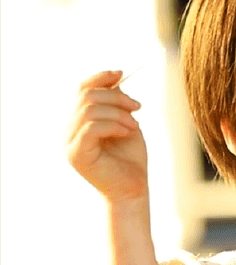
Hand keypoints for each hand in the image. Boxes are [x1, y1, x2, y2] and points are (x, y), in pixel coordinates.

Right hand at [67, 70, 147, 203]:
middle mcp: (69, 131)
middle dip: (116, 97)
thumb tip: (115, 79)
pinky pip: (92, 127)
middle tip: (138, 107)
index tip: (121, 74)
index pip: (82, 90)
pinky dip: (113, 125)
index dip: (100, 78)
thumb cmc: (130, 160)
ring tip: (134, 125)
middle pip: (86, 96)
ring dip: (118, 113)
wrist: (133, 190)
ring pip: (90, 110)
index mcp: (78, 122)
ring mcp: (69, 143)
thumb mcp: (125, 124)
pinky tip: (128, 131)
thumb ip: (117, 104)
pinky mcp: (77, 155)